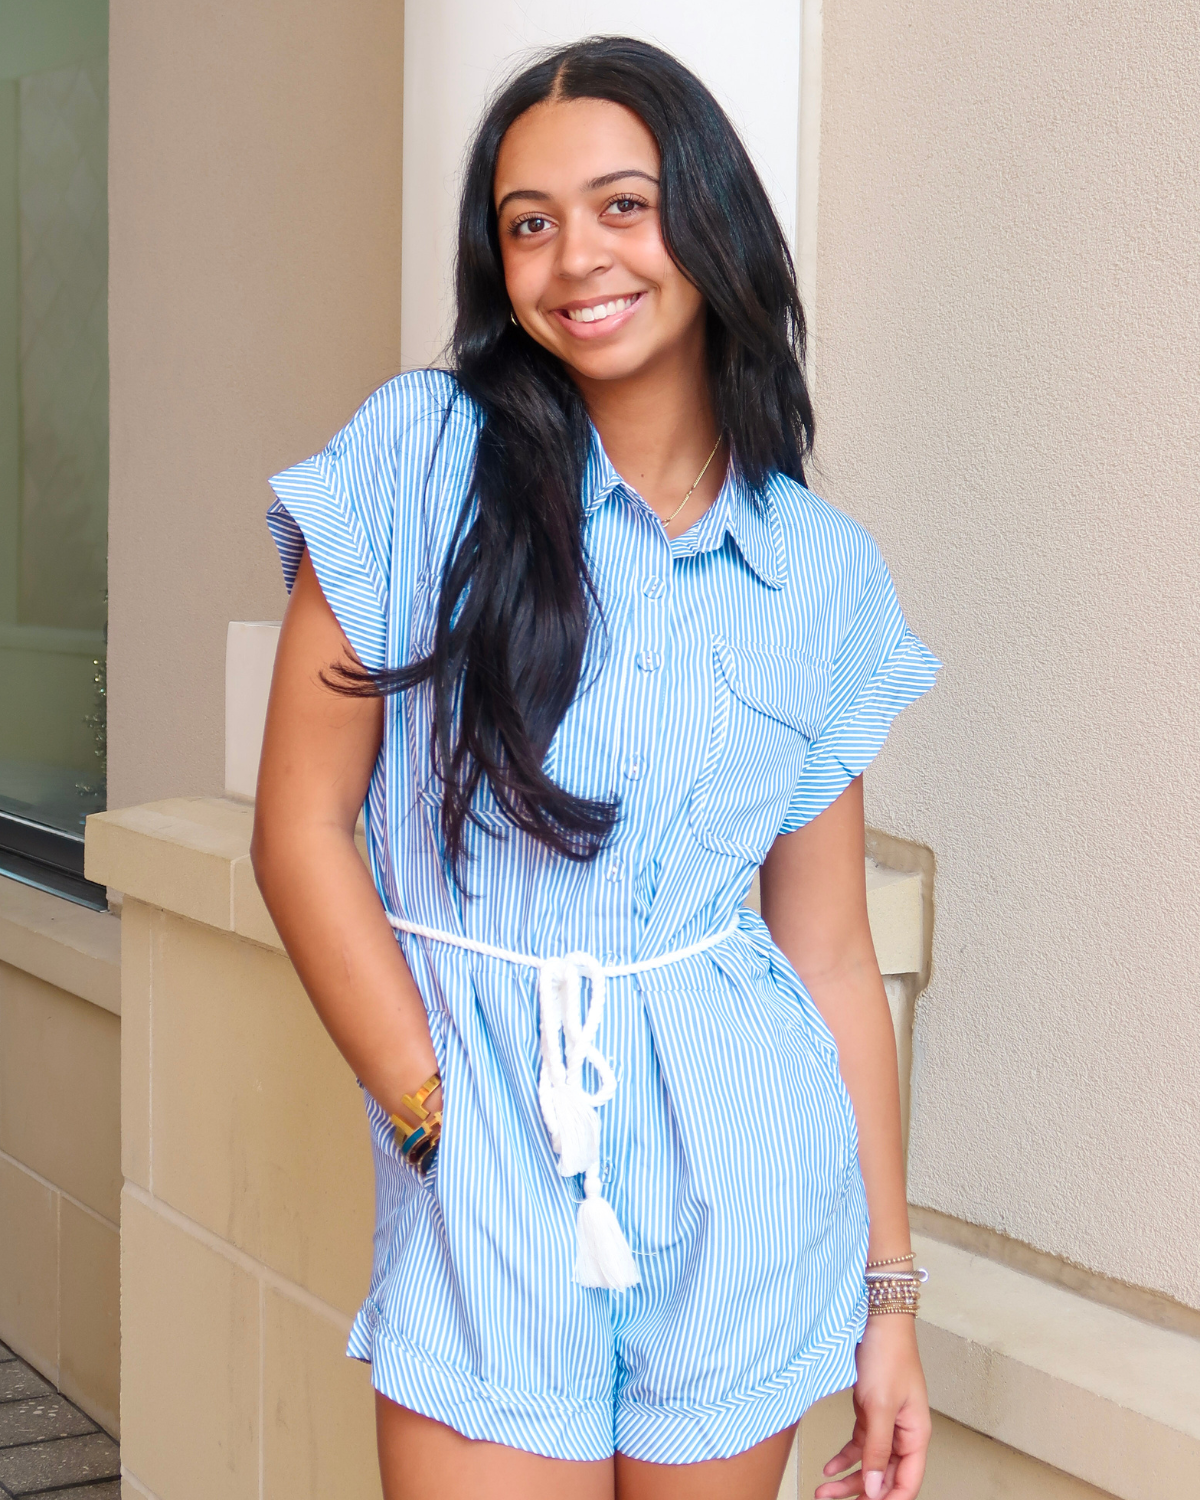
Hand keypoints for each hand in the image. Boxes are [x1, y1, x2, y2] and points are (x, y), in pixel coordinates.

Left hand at [816, 1314, 929, 1498]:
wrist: (876, 1320)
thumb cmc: (888, 1355)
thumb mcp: (879, 1406)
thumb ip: (878, 1450)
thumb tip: (876, 1488)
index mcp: (915, 1434)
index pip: (907, 1482)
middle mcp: (903, 1432)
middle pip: (885, 1476)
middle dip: (861, 1492)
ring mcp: (886, 1422)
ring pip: (869, 1462)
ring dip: (848, 1477)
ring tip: (824, 1490)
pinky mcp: (870, 1411)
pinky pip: (860, 1444)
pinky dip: (844, 1457)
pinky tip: (830, 1466)